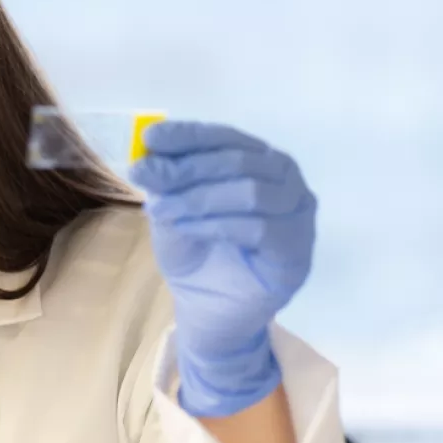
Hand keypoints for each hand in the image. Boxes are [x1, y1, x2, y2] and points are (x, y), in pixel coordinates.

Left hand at [127, 120, 316, 418]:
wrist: (208, 307)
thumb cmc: (195, 249)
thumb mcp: (171, 208)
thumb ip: (166, 182)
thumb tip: (148, 152)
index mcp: (255, 159)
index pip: (224, 136)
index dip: (187, 135)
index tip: (149, 138)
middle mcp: (284, 178)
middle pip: (237, 160)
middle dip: (185, 167)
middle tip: (144, 176)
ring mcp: (298, 213)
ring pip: (251, 191)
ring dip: (198, 197)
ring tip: (160, 210)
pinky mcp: (299, 249)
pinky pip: (261, 228)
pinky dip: (217, 224)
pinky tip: (186, 228)